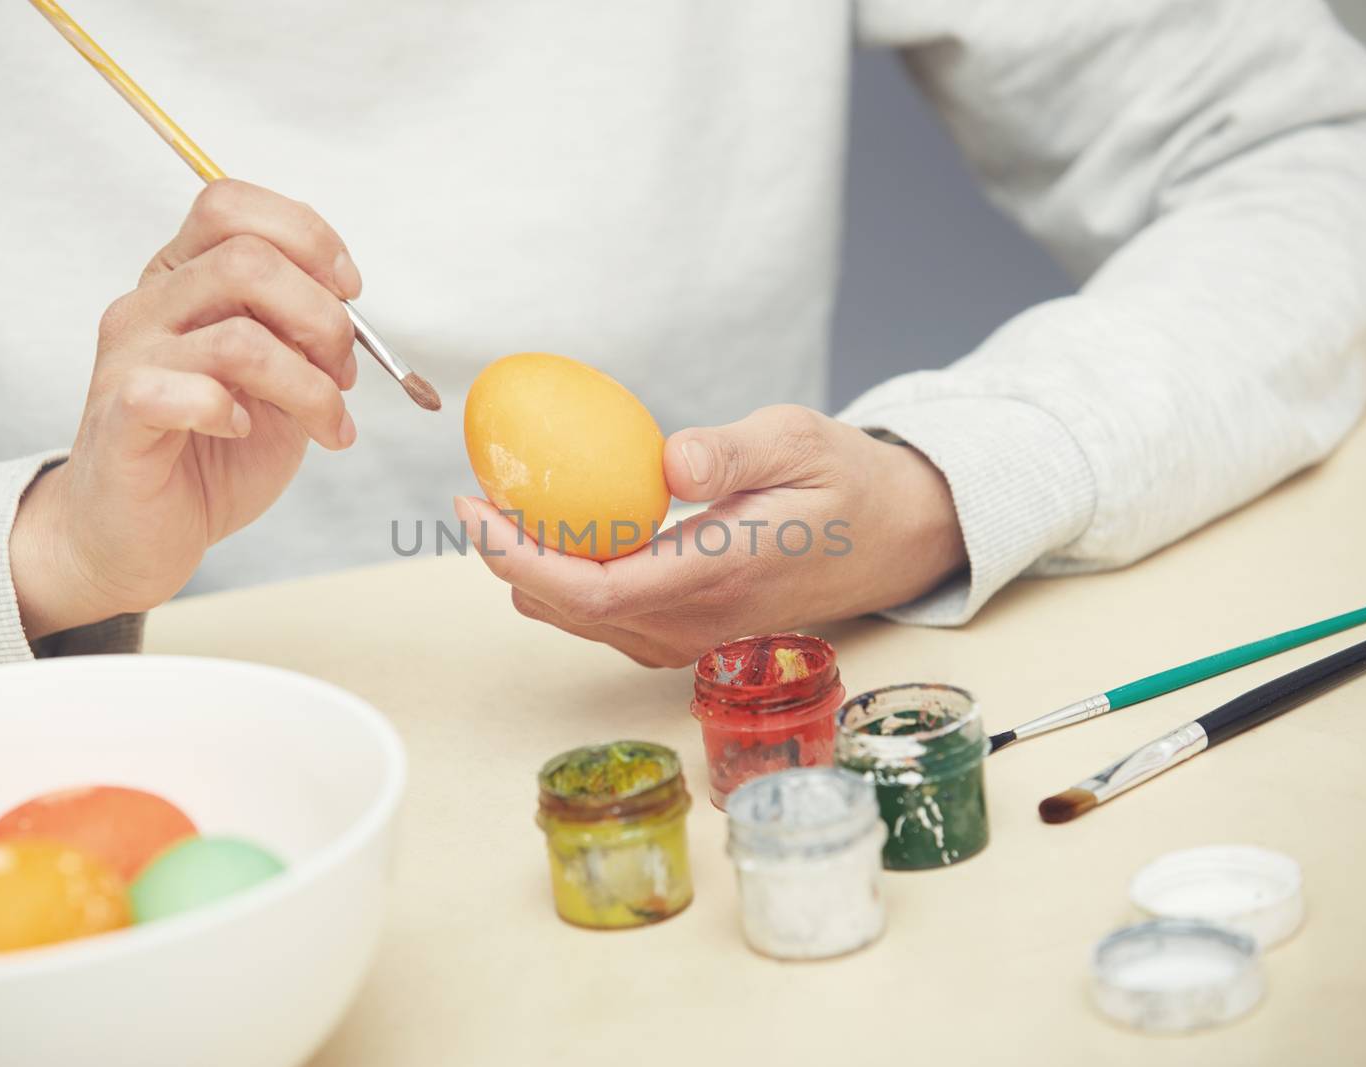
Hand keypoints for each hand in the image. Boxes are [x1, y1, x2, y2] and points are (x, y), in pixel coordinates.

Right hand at [11, 180, 362, 637]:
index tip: (350, 292)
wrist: (136, 533)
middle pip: (247, 260)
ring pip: (238, 338)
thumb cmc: (209, 451)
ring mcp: (128, 357)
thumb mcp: (275, 380)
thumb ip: (300, 332)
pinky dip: (233, 413)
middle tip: (342, 373)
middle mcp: (148, 304)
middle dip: (323, 317)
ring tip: (326, 423)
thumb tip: (346, 307)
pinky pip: (182, 391)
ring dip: (308, 385)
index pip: (230, 205)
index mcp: (181, 278)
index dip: (306, 236)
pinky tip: (244, 432)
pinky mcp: (120, 417)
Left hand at [455, 404, 967, 666]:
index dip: (517, 556)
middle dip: (507, 560)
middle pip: (569, 612)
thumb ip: (732, 452)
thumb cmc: (844, 483)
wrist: (891, 541)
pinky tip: (561, 534)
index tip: (474, 507)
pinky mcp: (688, 638)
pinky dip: (566, 582)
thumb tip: (668, 460)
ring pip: (582, 621)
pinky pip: (606, 620)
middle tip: (477, 495)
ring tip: (507, 510)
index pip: (592, 588)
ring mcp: (691, 640)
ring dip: (533, 573)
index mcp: (718, 576)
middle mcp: (696, 624)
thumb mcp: (800, 442)